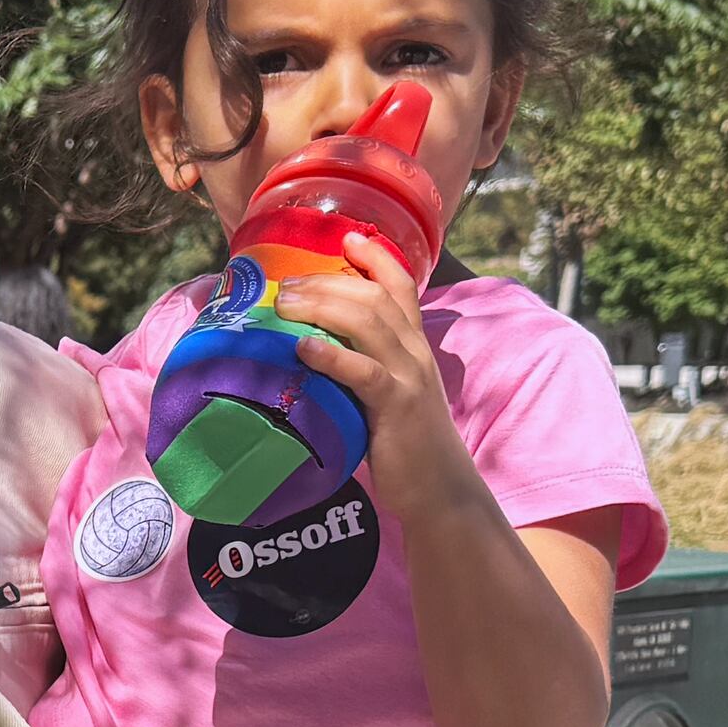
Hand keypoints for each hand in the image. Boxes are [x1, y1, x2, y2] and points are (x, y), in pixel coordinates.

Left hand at [277, 234, 466, 500]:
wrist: (442, 489)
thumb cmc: (406, 445)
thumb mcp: (388, 395)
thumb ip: (362, 368)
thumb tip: (311, 351)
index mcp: (413, 346)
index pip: (400, 287)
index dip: (375, 257)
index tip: (345, 237)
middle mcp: (414, 353)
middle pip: (375, 297)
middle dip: (329, 282)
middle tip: (287, 282)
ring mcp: (408, 377)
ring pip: (370, 323)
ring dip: (323, 306)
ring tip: (285, 303)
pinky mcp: (396, 407)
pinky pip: (364, 372)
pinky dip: (332, 355)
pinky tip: (303, 348)